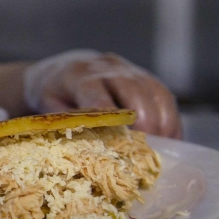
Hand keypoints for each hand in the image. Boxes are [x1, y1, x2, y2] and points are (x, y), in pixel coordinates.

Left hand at [24, 50, 181, 138]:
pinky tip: (169, 141)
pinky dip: (170, 119)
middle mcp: (108, 68)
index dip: (111, 116)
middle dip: (144, 120)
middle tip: (147, 149)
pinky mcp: (145, 77)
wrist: (64, 68)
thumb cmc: (54, 93)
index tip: (121, 140)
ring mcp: (129, 70)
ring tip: (162, 150)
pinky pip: (164, 96)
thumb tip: (83, 150)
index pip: (97, 94)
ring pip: (155, 92)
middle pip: (133, 90)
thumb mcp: (49, 106)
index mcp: (80, 75)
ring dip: (163, 122)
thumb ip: (65, 123)